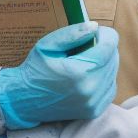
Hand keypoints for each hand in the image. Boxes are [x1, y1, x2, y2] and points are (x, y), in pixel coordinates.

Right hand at [0, 21, 118, 129]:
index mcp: (80, 72)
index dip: (105, 34)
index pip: (109, 46)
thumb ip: (72, 34)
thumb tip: (95, 26)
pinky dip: (103, 78)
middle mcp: (91, 89)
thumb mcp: (47, 45)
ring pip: (113, 73)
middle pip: (114, 58)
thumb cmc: (34, 70)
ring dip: (104, 62)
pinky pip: (110, 87)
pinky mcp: (95, 110)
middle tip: (86, 45)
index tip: (94, 31)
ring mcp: (94, 102)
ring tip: (85, 60)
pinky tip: (87, 74)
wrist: (24, 100)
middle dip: (104, 47)